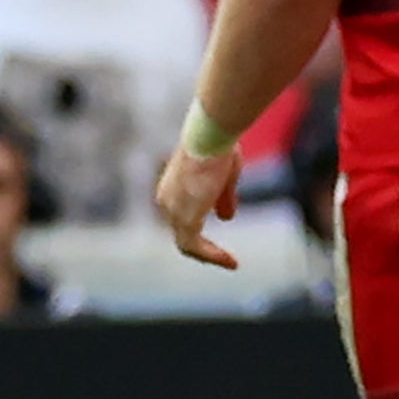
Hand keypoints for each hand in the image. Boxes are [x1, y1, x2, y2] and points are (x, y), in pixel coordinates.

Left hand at [154, 136, 242, 268]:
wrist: (210, 136)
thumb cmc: (218, 146)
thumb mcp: (224, 176)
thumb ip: (223, 198)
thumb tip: (227, 218)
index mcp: (172, 188)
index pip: (183, 214)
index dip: (201, 226)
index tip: (222, 232)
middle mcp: (167, 201)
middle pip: (183, 232)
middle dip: (203, 246)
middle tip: (223, 257)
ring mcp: (173, 211)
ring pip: (187, 244)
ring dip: (210, 255)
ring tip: (231, 262)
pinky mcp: (184, 219)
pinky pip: (194, 247)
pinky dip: (213, 256)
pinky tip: (231, 261)